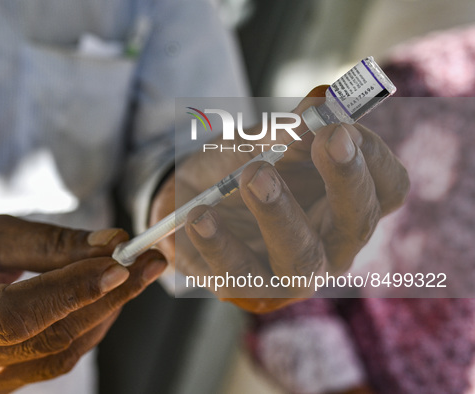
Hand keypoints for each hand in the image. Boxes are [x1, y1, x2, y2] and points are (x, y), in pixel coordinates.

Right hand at [0, 214, 165, 392]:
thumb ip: (52, 243)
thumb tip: (113, 243)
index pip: (20, 314)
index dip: (75, 291)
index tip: (121, 263)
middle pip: (50, 338)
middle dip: (109, 297)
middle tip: (148, 263)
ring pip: (60, 354)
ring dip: (104, 313)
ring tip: (131, 275)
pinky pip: (54, 361)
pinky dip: (85, 327)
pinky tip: (102, 299)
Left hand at [151, 86, 408, 312]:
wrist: (189, 195)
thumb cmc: (240, 165)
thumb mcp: (264, 139)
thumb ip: (293, 126)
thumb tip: (323, 103)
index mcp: (348, 205)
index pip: (388, 187)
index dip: (373, 156)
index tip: (341, 125)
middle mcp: (331, 245)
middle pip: (357, 224)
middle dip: (344, 180)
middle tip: (324, 140)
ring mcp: (290, 273)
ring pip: (301, 259)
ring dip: (279, 215)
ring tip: (254, 175)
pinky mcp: (246, 288)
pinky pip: (238, 275)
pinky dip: (219, 244)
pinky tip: (200, 217)